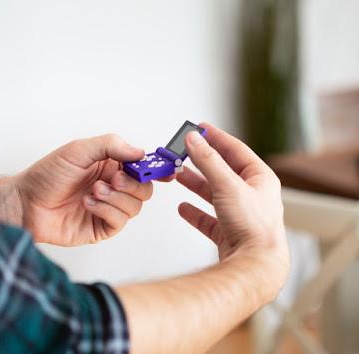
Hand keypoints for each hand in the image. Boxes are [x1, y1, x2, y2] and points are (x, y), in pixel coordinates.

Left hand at [16, 134, 152, 244]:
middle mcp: (114, 187)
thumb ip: (112, 146)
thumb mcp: (79, 150)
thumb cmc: (48, 175)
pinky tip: (88, 203)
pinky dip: (106, 210)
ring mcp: (109, 208)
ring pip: (135, 206)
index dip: (158, 169)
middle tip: (113, 178)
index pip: (143, 168)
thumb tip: (140, 152)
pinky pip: (120, 221)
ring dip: (115, 197)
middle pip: (145, 189)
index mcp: (112, 166)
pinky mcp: (102, 227)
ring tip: (94, 191)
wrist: (27, 202)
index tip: (168, 170)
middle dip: (132, 184)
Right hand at [177, 123, 288, 295]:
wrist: (255, 266)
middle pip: (222, 171)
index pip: (235, 149)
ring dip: (196, 184)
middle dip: (201, 161)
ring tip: (179, 175)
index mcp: (260, 178)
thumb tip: (194, 139)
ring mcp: (240, 214)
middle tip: (184, 151)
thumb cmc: (253, 227)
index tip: (200, 127)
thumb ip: (208, 160)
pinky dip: (195, 212)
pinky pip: (208, 218)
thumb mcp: (228, 185)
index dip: (216, 137)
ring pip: (214, 193)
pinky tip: (183, 208)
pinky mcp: (229, 231)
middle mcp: (251, 195)